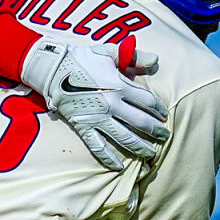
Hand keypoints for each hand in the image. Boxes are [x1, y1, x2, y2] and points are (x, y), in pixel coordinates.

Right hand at [21, 38, 168, 170]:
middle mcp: (112, 104)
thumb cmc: (83, 58)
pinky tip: (119, 167)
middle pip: (141, 122)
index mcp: (120, 85)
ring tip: (151, 154)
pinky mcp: (83, 126)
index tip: (164, 116)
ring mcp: (98, 117)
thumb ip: (134, 57)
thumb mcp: (109, 52)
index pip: (148, 101)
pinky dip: (109, 158)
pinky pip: (98, 147)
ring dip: (140, 147)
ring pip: (125, 137)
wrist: (53, 69)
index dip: (159, 109)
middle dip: (156, 131)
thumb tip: (156, 61)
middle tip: (165, 137)